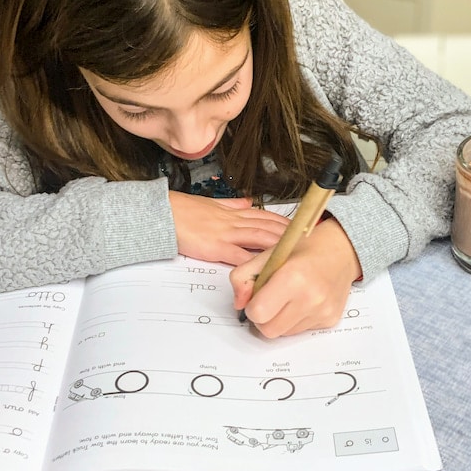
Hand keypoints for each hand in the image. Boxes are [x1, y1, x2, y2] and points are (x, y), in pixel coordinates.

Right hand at [169, 191, 289, 265]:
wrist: (163, 213)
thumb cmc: (182, 210)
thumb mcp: (210, 202)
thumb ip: (231, 204)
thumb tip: (247, 201)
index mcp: (232, 212)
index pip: (264, 215)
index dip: (283, 221)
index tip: (299, 225)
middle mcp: (233, 221)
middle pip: (267, 227)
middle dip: (288, 234)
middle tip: (307, 241)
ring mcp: (226, 234)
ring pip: (259, 238)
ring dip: (278, 246)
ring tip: (296, 253)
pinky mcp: (216, 248)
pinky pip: (240, 256)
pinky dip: (254, 263)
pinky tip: (266, 269)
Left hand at [230, 217, 361, 337]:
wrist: (341, 249)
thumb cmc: (304, 248)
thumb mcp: (268, 253)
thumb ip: (244, 276)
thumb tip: (239, 303)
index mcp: (292, 277)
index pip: (258, 312)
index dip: (252, 305)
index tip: (257, 295)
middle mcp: (310, 298)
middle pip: (269, 330)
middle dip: (263, 318)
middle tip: (268, 299)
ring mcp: (322, 311)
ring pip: (284, 333)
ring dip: (279, 320)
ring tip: (287, 297)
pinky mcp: (330, 320)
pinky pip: (301, 331)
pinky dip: (295, 320)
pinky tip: (302, 300)